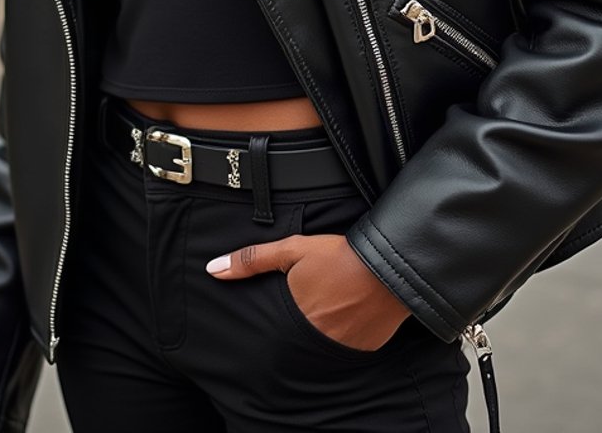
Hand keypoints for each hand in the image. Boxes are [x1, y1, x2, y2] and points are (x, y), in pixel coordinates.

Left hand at [206, 232, 411, 350]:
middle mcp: (314, 339)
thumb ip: (252, 260)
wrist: (388, 265)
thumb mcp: (293, 250)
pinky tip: (349, 315)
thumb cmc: (338, 255)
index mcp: (293, 316)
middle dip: (297, 328)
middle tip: (308, 307)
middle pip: (296, 340)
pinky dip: (344, 335)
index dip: (274, 324)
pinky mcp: (364, 349)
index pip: (273, 332)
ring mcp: (340, 348)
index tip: (278, 315)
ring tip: (329, 309)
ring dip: (321, 332)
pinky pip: (346, 348)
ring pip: (321, 346)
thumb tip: (213, 269)